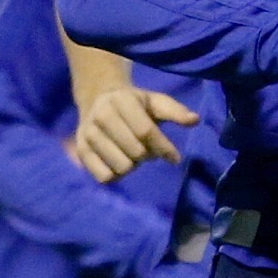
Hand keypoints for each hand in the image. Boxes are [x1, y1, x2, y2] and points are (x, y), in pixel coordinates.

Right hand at [71, 84, 197, 182]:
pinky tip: (120, 163)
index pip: (146, 132)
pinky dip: (117, 175)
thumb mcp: (155, 101)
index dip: (164, 148)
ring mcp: (88, 135)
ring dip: (133, 166)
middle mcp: (101, 116)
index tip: (175, 158)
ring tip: (132, 154)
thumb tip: (195, 120)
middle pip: (136, 153)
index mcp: (121, 101)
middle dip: (148, 156)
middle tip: (148, 150)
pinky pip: (105, 177)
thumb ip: (175, 111)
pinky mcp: (81, 152)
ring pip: (121, 167)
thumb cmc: (134, 104)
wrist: (98, 99)